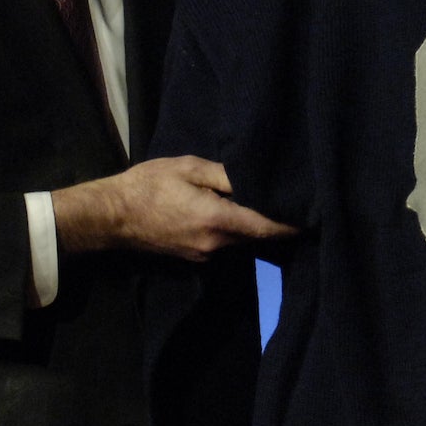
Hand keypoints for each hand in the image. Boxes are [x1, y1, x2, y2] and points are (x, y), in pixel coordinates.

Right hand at [52, 155, 299, 260]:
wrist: (111, 216)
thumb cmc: (148, 185)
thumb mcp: (188, 168)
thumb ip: (226, 176)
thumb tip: (259, 179)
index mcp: (218, 220)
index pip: (268, 227)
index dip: (293, 221)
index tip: (315, 211)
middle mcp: (217, 245)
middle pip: (259, 236)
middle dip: (279, 222)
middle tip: (297, 200)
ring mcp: (206, 255)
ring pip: (243, 241)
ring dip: (257, 226)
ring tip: (271, 202)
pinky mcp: (196, 256)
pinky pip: (227, 244)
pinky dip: (238, 230)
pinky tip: (240, 212)